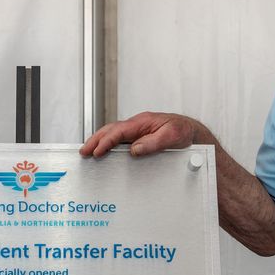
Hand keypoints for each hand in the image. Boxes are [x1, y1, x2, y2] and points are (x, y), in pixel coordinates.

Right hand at [80, 111, 208, 157]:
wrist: (190, 131)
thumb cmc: (182, 131)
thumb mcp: (171, 136)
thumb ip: (153, 143)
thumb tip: (134, 149)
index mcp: (142, 122)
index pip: (119, 131)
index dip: (106, 141)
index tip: (98, 151)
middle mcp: (137, 125)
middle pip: (110, 130)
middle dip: (95, 140)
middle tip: (84, 151)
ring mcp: (136, 131)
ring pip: (112, 134)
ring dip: (99, 141)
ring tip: (88, 151)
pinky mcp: (138, 138)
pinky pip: (119, 140)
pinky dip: (107, 144)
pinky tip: (103, 152)